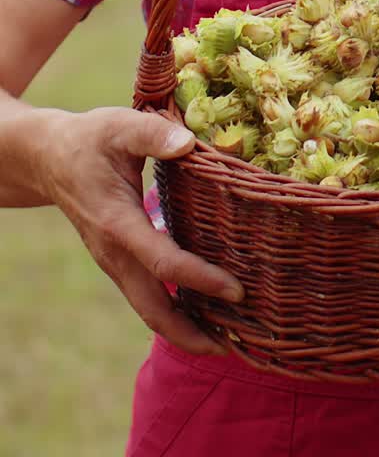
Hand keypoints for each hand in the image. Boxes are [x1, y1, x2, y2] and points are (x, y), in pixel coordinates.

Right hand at [41, 106, 244, 354]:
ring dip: (184, 330)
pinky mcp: (118, 261)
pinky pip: (146, 296)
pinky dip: (174, 312)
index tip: (237, 290)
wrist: (49, 159)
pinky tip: (202, 312)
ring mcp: (114, 262)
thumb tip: (188, 143)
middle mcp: (114, 253)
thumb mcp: (120, 126)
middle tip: (235, 345)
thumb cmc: (90, 139)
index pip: (163, 264)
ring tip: (226, 341)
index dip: (201, 280)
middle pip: (153, 310)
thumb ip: (154, 134)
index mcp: (118, 223)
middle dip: (192, 334)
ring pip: (148, 309)